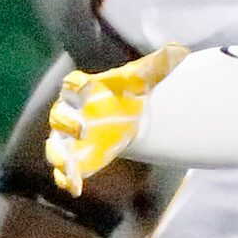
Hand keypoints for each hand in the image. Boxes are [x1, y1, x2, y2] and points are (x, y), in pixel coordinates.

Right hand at [46, 44, 185, 192]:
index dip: (76, 86)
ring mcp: (71, 136)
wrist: (127, 116)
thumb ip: (157, 66)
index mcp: (84, 90)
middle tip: (80, 127)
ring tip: (65, 166)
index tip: (83, 86)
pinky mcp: (77, 155)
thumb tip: (181, 49)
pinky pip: (66, 168)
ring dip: (58, 155)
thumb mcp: (143, 80)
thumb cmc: (127, 95)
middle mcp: (71, 112)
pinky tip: (74, 188)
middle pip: (59, 116)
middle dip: (66, 121)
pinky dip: (67, 178)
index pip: (73, 85)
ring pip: (56, 145)